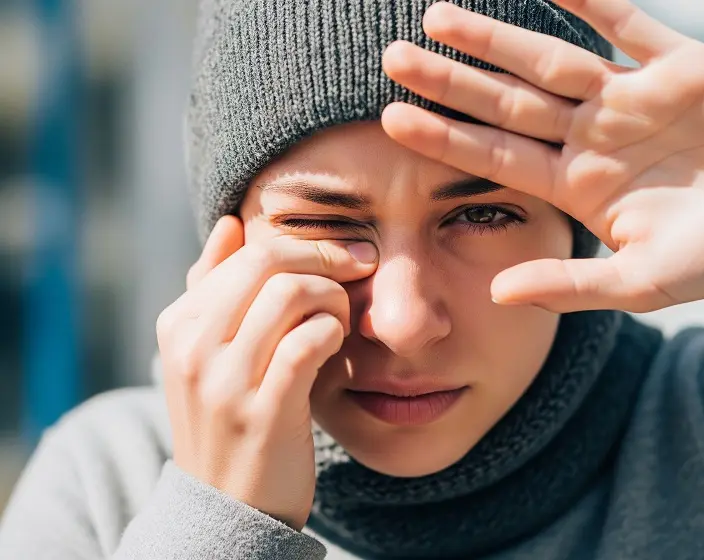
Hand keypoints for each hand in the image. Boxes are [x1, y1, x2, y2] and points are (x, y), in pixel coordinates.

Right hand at [156, 216, 377, 530]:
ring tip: (341, 319)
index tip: (346, 255)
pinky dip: (333, 332)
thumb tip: (228, 223)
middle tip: (360, 271)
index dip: (308, 244)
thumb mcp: (207, 352)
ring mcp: (223, 381)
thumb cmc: (230, 416)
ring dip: (333, 297)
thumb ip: (214, 286)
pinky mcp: (263, 413)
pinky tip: (337, 346)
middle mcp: (192, 346)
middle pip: (271, 260)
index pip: (250, 250)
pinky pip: (308, 341)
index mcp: (179, 323)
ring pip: (292, 293)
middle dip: (327, 258)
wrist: (228, 505)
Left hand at [381, 0, 703, 312]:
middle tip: (392, 57)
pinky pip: (629, 24)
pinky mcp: (679, 67)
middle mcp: (590, 137)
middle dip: (451, 80)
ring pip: (550, 61)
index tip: (391, 118)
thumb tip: (499, 296)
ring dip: (497, 39)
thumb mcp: (638, 283)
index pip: (494, 156)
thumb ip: (569, 284)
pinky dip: (593, 1)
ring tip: (439, 16)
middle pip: (506, 103)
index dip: (444, 137)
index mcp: (574, 186)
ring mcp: (629, 99)